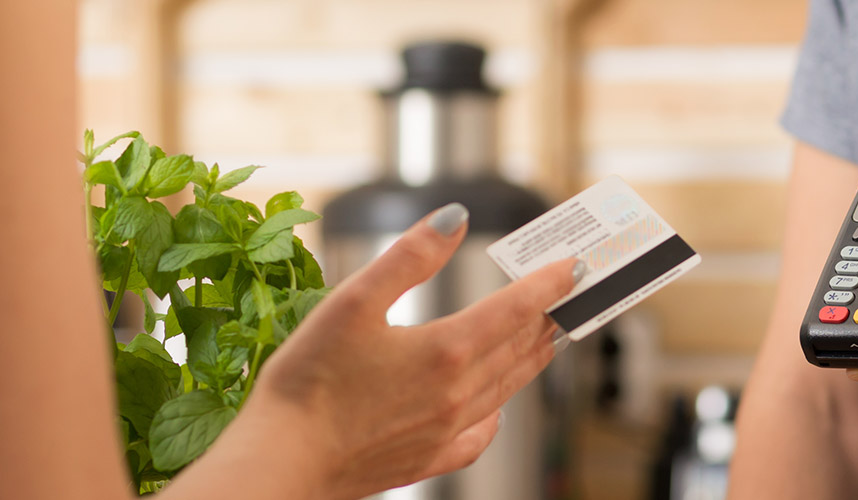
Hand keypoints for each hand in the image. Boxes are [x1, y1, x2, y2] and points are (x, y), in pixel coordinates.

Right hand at [234, 203, 580, 497]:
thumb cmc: (307, 382)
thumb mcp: (352, 301)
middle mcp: (459, 393)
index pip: (518, 307)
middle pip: (522, 346)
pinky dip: (496, 412)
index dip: (550, 282)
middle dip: (548, 314)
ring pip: (508, 386)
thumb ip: (410, 257)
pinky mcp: (429, 459)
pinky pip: (481, 434)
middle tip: (569, 294)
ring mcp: (448, 430)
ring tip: (546, 336)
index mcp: (447, 349)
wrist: (283, 461)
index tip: (574, 264)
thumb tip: (455, 217)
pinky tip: (494, 407)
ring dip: (532, 356)